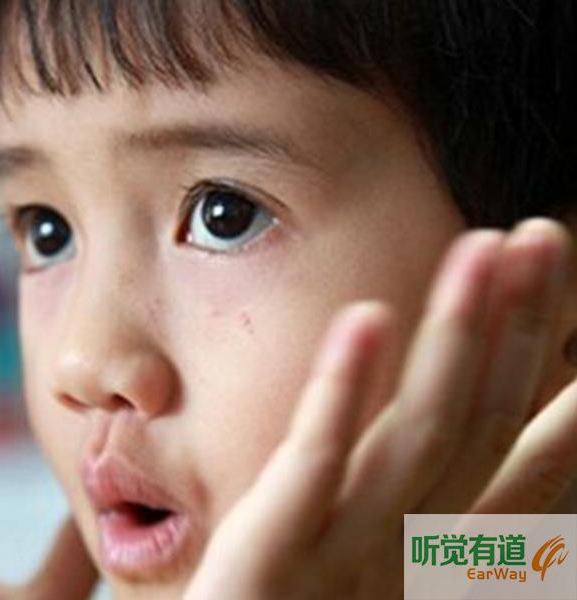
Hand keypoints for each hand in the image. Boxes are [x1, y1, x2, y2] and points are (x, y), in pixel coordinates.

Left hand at [184, 217, 576, 599]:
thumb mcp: (357, 578)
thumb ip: (389, 522)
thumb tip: (415, 452)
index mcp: (431, 562)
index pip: (514, 461)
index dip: (554, 393)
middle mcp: (408, 558)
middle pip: (475, 424)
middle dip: (516, 330)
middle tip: (542, 237)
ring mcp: (346, 560)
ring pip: (417, 435)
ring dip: (457, 337)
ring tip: (488, 246)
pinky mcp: (273, 564)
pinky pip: (311, 469)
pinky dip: (341, 394)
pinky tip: (367, 317)